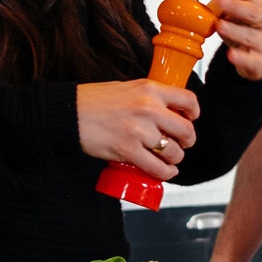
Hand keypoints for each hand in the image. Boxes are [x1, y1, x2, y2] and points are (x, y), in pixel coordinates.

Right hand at [77, 79, 199, 179]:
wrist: (68, 113)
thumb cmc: (95, 101)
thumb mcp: (128, 88)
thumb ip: (150, 97)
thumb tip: (170, 111)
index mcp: (150, 89)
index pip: (189, 100)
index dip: (194, 114)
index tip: (190, 120)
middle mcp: (148, 108)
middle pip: (187, 131)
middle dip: (188, 142)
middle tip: (181, 144)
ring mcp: (138, 130)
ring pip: (174, 152)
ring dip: (175, 159)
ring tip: (168, 158)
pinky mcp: (128, 150)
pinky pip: (158, 168)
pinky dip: (165, 173)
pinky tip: (165, 171)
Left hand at [210, 0, 261, 80]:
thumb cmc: (248, 34)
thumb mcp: (239, 18)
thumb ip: (227, 9)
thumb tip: (211, 3)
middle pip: (254, 13)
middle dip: (236, 6)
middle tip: (220, 1)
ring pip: (251, 36)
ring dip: (234, 30)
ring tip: (220, 26)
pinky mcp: (261, 63)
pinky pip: (251, 60)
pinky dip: (240, 57)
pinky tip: (231, 54)